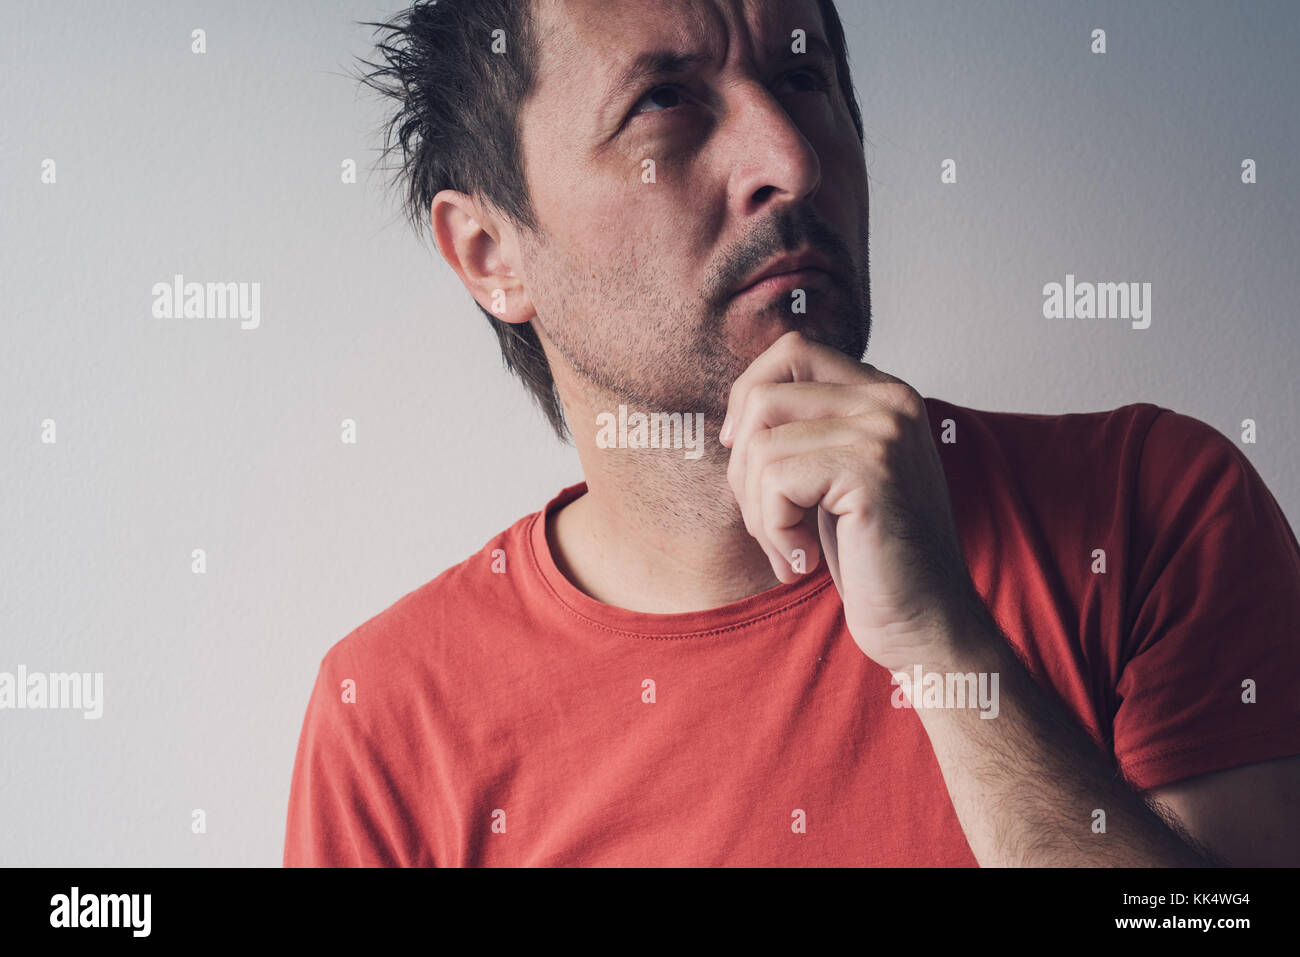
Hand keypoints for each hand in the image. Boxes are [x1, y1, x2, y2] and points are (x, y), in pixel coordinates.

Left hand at [719, 330, 981, 670]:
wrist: (924, 623)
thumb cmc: (872, 559)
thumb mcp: (835, 480)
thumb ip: (807, 432)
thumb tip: (737, 414)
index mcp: (884, 394)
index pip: (792, 349)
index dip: (749, 395)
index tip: (743, 452)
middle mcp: (890, 401)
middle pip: (762, 398)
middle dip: (743, 470)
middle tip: (771, 523)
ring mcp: (883, 431)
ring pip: (760, 445)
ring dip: (758, 511)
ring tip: (791, 547)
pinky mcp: (871, 470)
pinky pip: (775, 481)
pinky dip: (773, 530)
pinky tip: (804, 561)